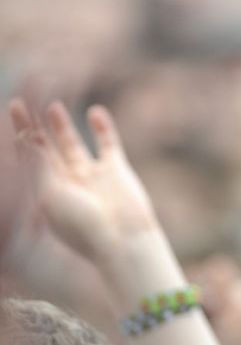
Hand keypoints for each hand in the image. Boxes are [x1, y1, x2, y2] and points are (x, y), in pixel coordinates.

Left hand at [10, 99, 157, 266]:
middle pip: (46, 150)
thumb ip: (38, 165)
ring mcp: (91, 177)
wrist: (123, 241)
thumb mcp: (51, 195)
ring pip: (73, 145)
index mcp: (46, 193)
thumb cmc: (83, 226)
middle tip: (21, 103)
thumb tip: (21, 137)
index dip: (19, 136)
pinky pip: (108, 144)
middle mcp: (67, 184)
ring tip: (52, 106)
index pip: (28, 159)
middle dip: (33, 128)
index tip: (13, 111)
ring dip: (62, 126)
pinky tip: (95, 112)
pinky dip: (103, 128)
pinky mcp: (116, 171)